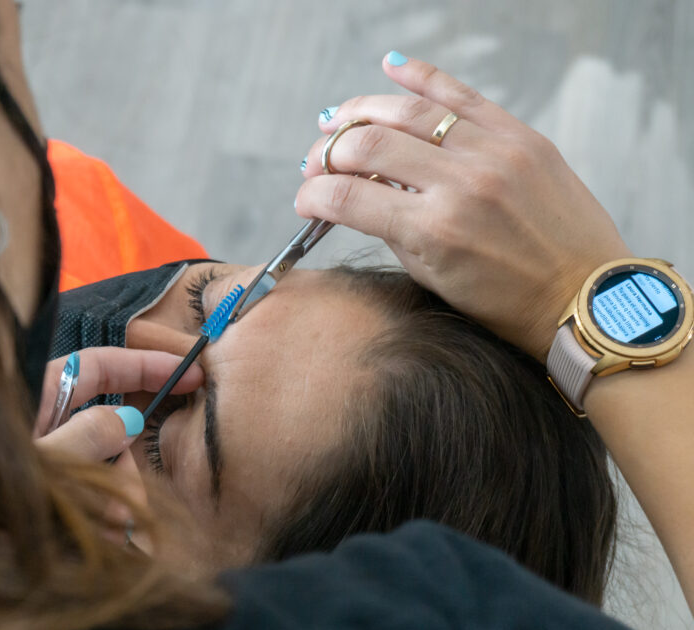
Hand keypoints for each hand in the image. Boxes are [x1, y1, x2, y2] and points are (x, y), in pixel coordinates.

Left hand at [34, 347, 201, 550]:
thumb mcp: (38, 461)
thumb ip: (86, 437)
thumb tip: (127, 422)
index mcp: (34, 392)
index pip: (102, 364)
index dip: (148, 365)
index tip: (192, 373)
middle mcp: (38, 416)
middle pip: (105, 419)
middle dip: (128, 458)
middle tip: (134, 498)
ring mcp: (39, 450)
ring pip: (96, 460)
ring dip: (113, 492)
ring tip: (112, 530)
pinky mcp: (39, 484)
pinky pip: (80, 488)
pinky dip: (95, 508)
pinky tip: (100, 535)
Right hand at [295, 54, 631, 358]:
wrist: (585, 295)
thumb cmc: (508, 301)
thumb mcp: (433, 276)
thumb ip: (390, 230)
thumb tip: (353, 193)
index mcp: (435, 231)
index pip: (347, 197)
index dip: (312, 195)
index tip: (303, 200)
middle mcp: (461, 184)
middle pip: (366, 145)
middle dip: (327, 154)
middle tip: (316, 165)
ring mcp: (493, 153)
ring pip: (406, 111)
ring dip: (359, 112)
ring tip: (336, 119)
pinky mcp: (520, 136)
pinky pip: (461, 93)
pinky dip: (420, 76)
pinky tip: (390, 67)